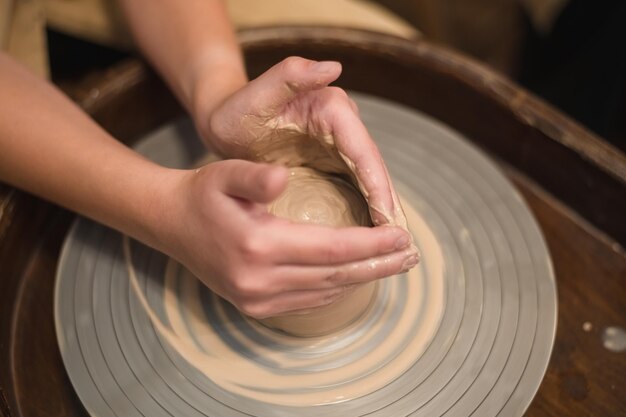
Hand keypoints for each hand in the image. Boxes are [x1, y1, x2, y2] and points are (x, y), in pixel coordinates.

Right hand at [163, 160, 416, 318]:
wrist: (171, 224)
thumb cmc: (204, 193)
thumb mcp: (225, 174)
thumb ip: (255, 176)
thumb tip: (285, 179)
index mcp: (258, 245)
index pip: (332, 249)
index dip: (372, 244)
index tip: (402, 235)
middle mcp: (260, 281)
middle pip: (336, 275)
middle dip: (379, 265)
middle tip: (412, 256)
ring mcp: (257, 299)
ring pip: (326, 291)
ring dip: (363, 278)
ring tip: (393, 265)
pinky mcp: (255, 307)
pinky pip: (308, 300)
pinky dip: (337, 287)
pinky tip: (355, 275)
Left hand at [194, 56, 406, 227]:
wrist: (227, 120)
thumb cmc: (237, 109)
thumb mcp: (257, 94)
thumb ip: (289, 75)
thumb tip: (333, 67)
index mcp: (332, 108)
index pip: (364, 151)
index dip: (378, 186)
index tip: (387, 221)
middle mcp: (343, 126)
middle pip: (373, 169)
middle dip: (388, 205)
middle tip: (399, 244)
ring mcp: (339, 145)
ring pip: (368, 182)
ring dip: (381, 213)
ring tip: (391, 248)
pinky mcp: (332, 162)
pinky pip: (354, 189)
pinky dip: (364, 212)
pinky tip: (367, 240)